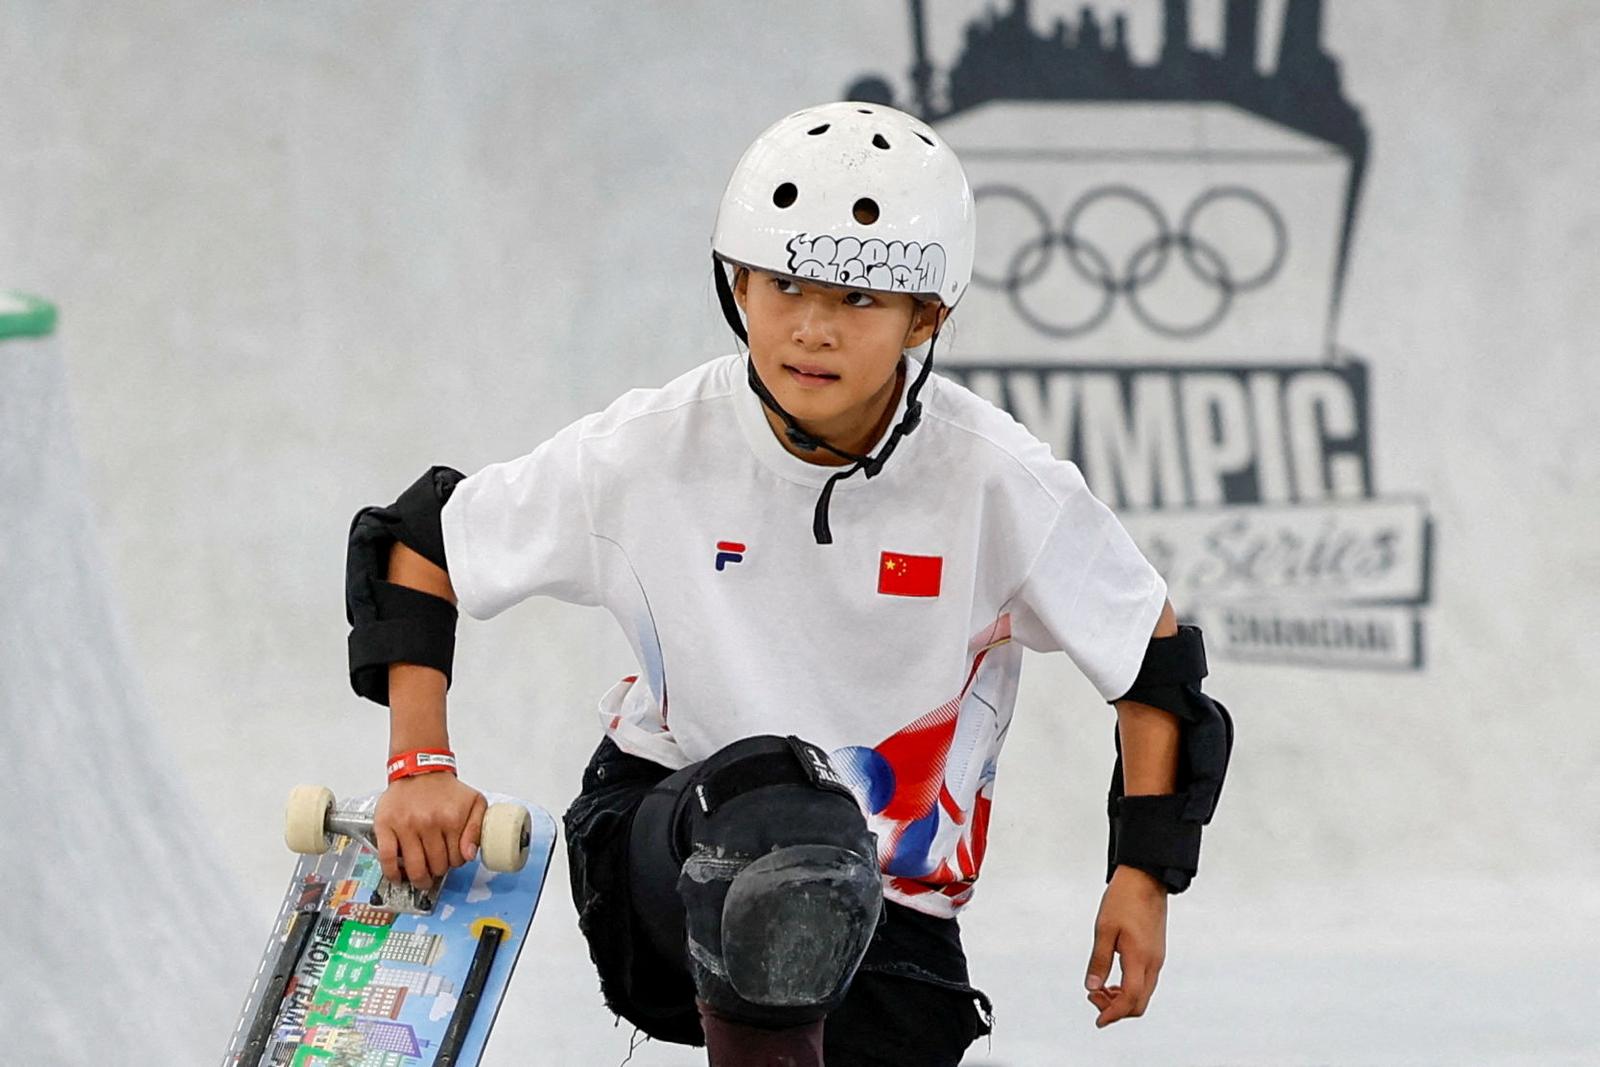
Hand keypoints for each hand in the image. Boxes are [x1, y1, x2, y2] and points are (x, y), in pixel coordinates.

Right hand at [374, 773, 486, 888]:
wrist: (420, 771)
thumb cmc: (446, 790)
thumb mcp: (475, 802)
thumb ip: (477, 828)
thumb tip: (469, 855)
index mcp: (452, 818)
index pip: (457, 858)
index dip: (455, 863)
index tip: (451, 859)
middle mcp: (428, 823)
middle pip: (436, 866)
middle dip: (438, 871)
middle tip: (435, 867)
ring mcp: (405, 826)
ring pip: (415, 867)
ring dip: (419, 878)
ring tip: (421, 879)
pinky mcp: (386, 826)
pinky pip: (387, 858)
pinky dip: (392, 873)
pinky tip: (397, 877)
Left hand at [1084, 865, 1167, 1027]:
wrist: (1145, 879)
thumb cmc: (1123, 900)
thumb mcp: (1103, 929)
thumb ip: (1099, 960)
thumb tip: (1092, 987)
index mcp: (1140, 958)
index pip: (1130, 999)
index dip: (1113, 1014)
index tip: (1098, 1021)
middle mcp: (1153, 963)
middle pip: (1139, 1003)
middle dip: (1116, 1009)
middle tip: (1093, 996)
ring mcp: (1157, 958)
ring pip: (1143, 994)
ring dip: (1122, 999)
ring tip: (1100, 987)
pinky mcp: (1156, 953)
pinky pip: (1145, 982)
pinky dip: (1129, 988)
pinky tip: (1113, 980)